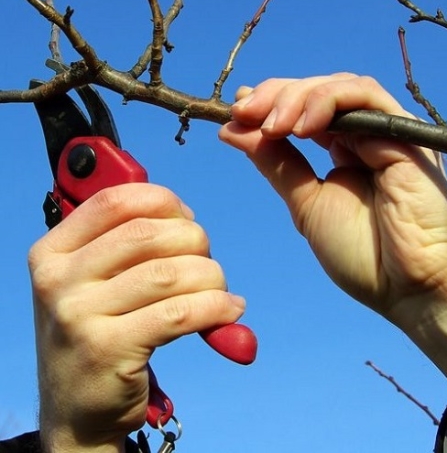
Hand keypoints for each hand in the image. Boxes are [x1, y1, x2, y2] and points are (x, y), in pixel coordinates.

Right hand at [28, 183, 245, 452]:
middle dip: (195, 242)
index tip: (187, 220)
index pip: (115, 201)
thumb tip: (186, 219)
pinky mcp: (107, 349)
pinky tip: (229, 311)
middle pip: (149, 234)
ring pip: (170, 273)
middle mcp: (57, 279)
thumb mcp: (93, 284)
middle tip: (206, 264)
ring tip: (221, 292)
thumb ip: (126, 245)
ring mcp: (77, 315)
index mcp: (53, 252)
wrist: (77, 410)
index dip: (164, 202)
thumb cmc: (99, 334)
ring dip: (211, 278)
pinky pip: (180, 313)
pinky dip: (216, 307)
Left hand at [219, 73, 446, 328]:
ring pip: (340, 87)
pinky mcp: (405, 133)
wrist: (410, 288)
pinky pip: (366, 96)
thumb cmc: (364, 255)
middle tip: (244, 112)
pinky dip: (329, 101)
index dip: (269, 105)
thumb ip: (277, 164)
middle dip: (276, 96)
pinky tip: (302, 126)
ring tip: (271, 124)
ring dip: (298, 96)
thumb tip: (232, 131)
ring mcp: (387, 132)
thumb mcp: (306, 204)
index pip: (305, 110)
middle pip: (319, 91)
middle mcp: (366, 136)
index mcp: (346, 151)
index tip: (235, 115)